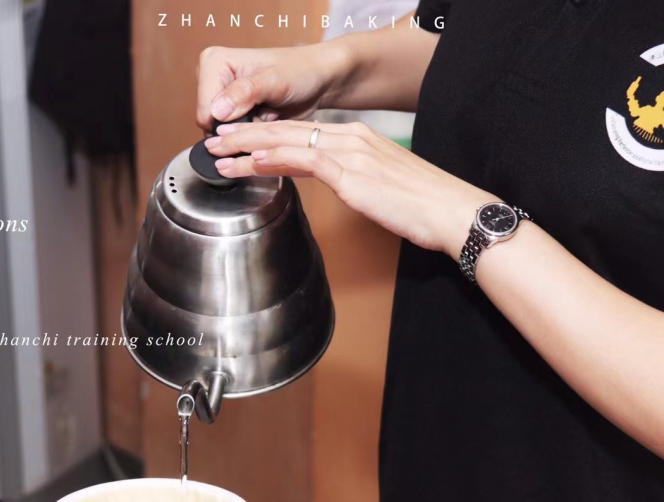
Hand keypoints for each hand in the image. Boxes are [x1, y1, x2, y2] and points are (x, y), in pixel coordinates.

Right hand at [197, 43, 350, 129]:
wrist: (317, 80)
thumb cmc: (300, 72)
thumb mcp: (274, 80)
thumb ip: (245, 92)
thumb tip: (217, 111)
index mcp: (213, 62)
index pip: (205, 110)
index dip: (228, 122)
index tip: (256, 113)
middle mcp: (212, 78)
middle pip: (211, 123)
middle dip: (239, 127)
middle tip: (266, 113)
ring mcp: (221, 97)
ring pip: (223, 133)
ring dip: (248, 131)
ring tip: (268, 115)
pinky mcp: (232, 111)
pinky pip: (234, 135)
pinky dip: (252, 133)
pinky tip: (267, 119)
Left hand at [204, 120, 496, 257]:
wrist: (449, 210)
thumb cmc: (421, 205)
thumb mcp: (379, 185)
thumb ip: (352, 179)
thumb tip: (336, 184)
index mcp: (356, 139)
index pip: (301, 132)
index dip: (265, 135)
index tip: (239, 141)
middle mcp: (350, 138)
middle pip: (287, 130)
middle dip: (246, 134)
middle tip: (215, 140)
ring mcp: (351, 153)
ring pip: (289, 141)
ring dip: (249, 146)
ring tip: (219, 152)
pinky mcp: (352, 173)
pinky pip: (306, 161)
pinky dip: (276, 159)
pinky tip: (254, 163)